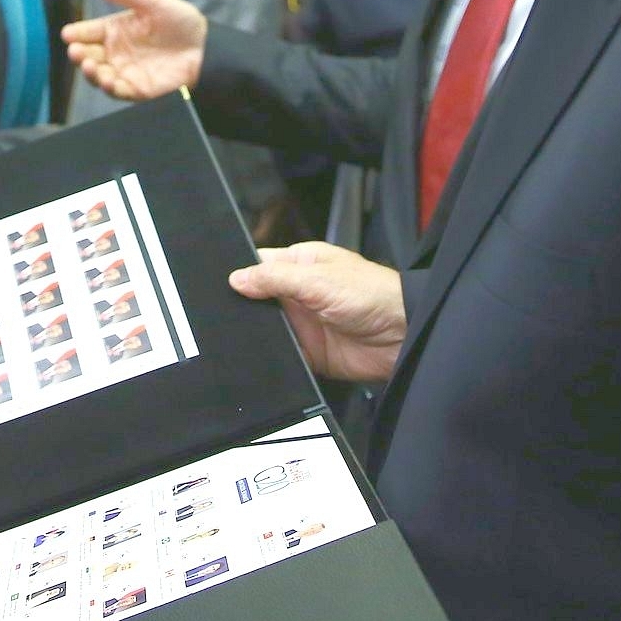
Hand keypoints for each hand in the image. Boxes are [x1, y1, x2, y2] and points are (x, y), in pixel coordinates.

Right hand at [60, 0, 206, 99]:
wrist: (207, 48)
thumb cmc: (180, 22)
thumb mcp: (149, 0)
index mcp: (116, 30)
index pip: (89, 32)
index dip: (76, 34)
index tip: (67, 34)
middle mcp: (117, 52)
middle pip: (88, 55)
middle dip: (78, 54)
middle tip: (75, 51)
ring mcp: (126, 72)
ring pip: (99, 75)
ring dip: (90, 72)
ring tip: (89, 64)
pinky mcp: (138, 89)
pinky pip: (119, 92)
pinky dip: (110, 88)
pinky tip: (108, 80)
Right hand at [228, 242, 404, 383]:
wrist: (403, 336)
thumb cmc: (373, 294)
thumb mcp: (319, 279)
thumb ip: (275, 279)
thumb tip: (236, 278)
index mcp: (301, 265)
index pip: (260, 264)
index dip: (240, 272)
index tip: (216, 282)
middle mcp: (298, 293)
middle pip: (257, 298)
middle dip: (242, 305)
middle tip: (220, 312)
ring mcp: (303, 323)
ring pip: (265, 327)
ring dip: (255, 331)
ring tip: (236, 334)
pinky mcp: (309, 352)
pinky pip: (281, 354)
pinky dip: (271, 356)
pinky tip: (258, 355)